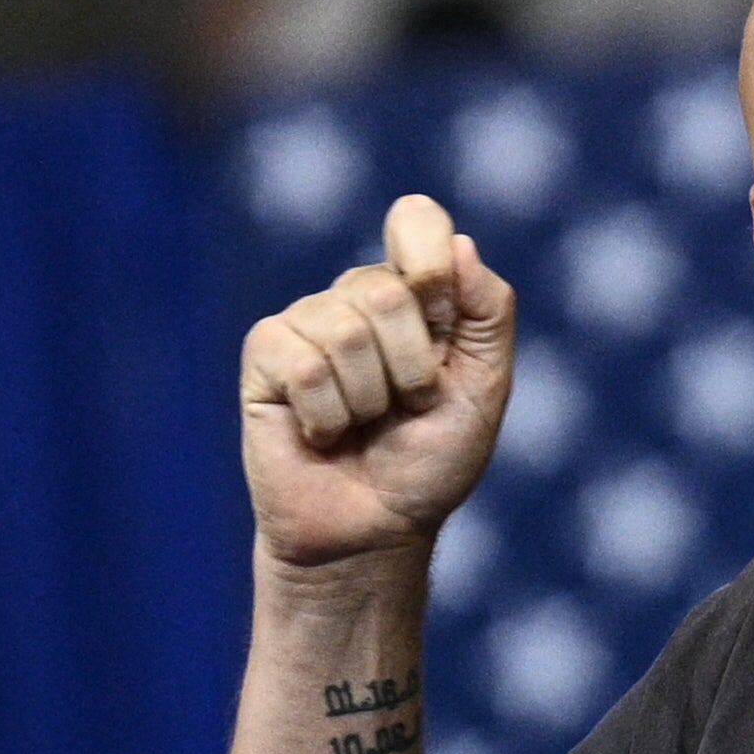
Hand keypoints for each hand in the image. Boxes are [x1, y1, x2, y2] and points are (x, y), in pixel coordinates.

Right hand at [241, 192, 515, 573]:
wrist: (374, 532)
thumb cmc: (428, 464)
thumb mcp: (483, 389)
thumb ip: (487, 313)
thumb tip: (459, 243)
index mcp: (415, 293)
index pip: (416, 221)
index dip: (429, 263)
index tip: (441, 316)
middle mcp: (357, 296)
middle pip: (388, 290)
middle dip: (412, 368)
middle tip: (404, 408)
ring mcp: (307, 322)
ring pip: (346, 332)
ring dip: (369, 401)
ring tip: (362, 427)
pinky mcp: (265, 355)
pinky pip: (304, 365)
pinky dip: (327, 415)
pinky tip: (323, 434)